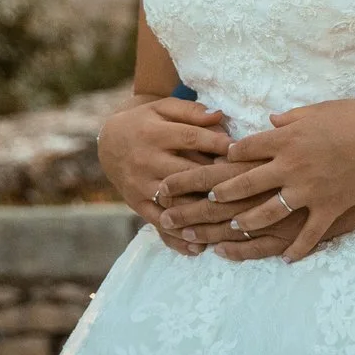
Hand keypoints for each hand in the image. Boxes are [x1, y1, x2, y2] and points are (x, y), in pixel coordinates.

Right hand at [98, 97, 232, 253]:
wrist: (108, 142)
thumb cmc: (145, 122)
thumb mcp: (163, 108)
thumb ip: (191, 112)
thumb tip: (221, 116)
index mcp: (154, 134)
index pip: (191, 139)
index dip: (218, 144)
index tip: (242, 151)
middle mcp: (146, 161)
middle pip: (187, 173)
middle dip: (216, 181)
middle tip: (245, 188)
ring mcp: (141, 186)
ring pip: (176, 202)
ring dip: (202, 214)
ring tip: (230, 222)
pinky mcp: (137, 205)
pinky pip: (158, 223)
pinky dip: (177, 237)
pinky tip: (199, 246)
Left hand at [210, 101, 354, 260]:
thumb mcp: (319, 110)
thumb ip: (291, 119)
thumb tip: (271, 121)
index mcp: (286, 139)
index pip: (246, 148)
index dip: (228, 156)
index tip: (218, 161)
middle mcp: (290, 167)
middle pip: (245, 183)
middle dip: (221, 194)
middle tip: (205, 201)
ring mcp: (308, 191)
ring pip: (267, 213)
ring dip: (246, 222)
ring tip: (232, 228)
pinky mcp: (328, 209)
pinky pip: (308, 236)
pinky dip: (297, 250)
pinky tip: (286, 260)